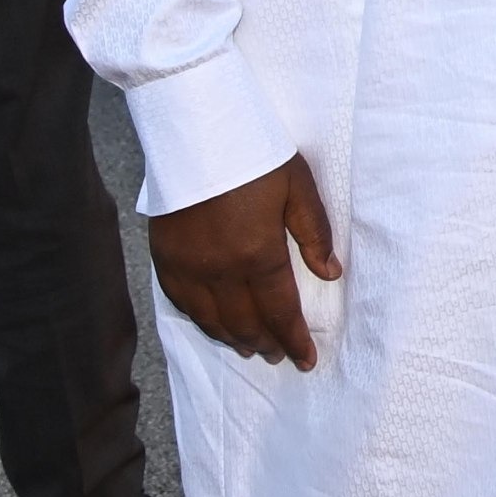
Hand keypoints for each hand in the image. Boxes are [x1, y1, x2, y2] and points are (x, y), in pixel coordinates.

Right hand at [146, 153, 339, 370]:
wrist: (197, 135)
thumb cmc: (256, 156)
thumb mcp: (298, 187)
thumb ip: (315, 233)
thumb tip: (330, 273)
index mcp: (257, 254)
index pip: (279, 311)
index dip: (294, 339)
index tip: (306, 360)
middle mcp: (219, 270)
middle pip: (244, 323)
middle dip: (266, 343)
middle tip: (280, 355)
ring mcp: (188, 268)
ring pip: (211, 321)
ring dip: (234, 338)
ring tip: (252, 348)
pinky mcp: (165, 259)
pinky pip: (182, 305)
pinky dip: (202, 322)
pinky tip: (213, 325)